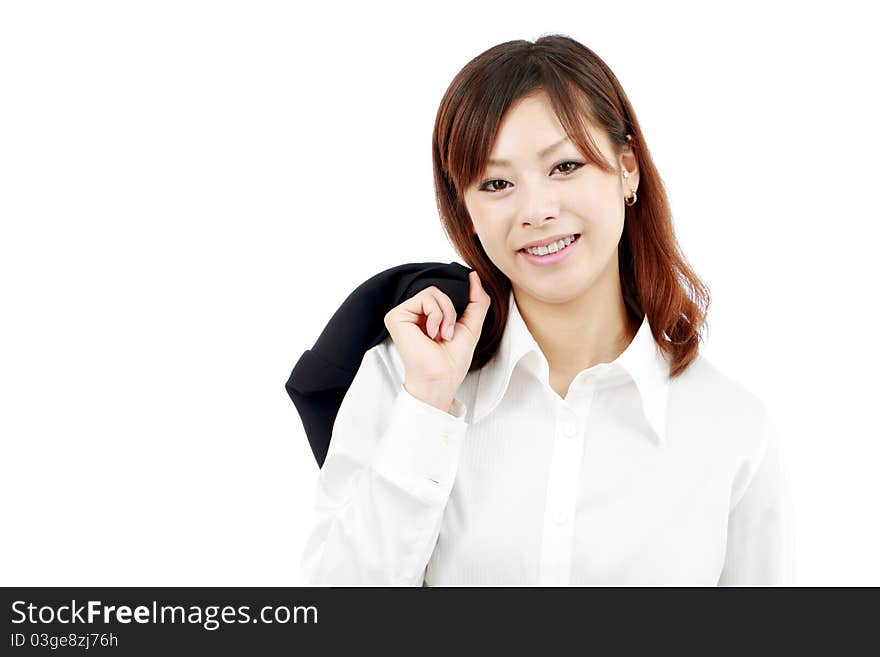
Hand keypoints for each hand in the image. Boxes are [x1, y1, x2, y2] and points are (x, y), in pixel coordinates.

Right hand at [383, 270, 490, 411]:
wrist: (442, 378)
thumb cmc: (452, 361)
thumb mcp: (472, 325)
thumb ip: (477, 299)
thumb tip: (474, 275)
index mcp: (427, 316)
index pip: (444, 293)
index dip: (456, 304)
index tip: (457, 326)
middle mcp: (413, 314)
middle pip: (439, 290)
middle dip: (452, 311)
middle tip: (448, 334)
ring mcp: (403, 314)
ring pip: (433, 291)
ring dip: (446, 314)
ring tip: (441, 334)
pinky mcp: (396, 316)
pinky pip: (425, 298)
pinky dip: (436, 315)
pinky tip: (431, 333)